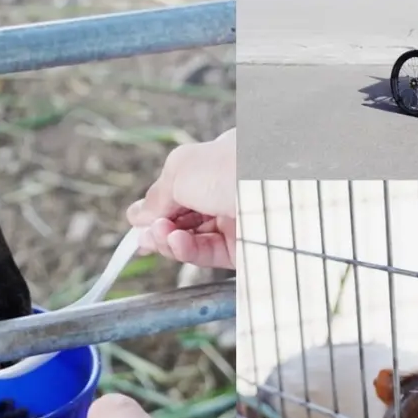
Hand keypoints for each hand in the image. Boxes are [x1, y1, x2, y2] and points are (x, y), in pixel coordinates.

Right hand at [127, 128, 236, 269]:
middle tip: (144, 233)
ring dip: (168, 239)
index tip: (138, 221)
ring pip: (192, 238)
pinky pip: (207, 254)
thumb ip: (157, 195)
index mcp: (216, 163)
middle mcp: (227, 191)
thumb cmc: (234, 166)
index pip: (180, 188)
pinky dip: (185, 251)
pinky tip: (174, 243)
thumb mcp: (182, 169)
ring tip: (157, 236)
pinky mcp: (243, 248)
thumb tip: (137, 215)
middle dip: (158, 225)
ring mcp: (235, 220)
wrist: (279, 189)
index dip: (157, 206)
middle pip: (183, 216)